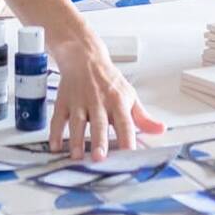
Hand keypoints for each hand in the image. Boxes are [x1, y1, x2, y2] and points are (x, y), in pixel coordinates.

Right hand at [48, 30, 165, 162]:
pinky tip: (55, 147)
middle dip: (99, 140)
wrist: (85, 56)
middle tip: (99, 157)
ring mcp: (79, 101)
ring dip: (76, 140)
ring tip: (77, 156)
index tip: (128, 154)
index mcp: (117, 100)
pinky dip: (55, 133)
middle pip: (99, 123)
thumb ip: (143, 117)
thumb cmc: (108, 79)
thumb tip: (160, 130)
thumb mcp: (129, 94)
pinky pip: (58, 118)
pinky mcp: (64, 101)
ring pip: (77, 122)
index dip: (127, 138)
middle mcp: (98, 101)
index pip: (125, 122)